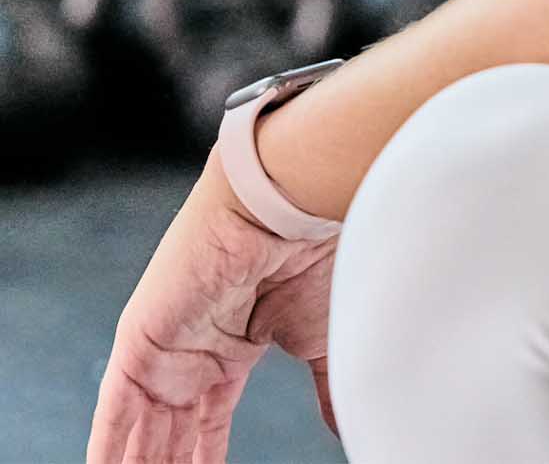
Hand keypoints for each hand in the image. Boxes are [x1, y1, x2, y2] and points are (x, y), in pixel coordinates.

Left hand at [87, 147, 340, 462]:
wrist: (289, 205)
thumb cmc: (314, 256)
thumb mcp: (322, 341)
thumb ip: (324, 390)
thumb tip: (343, 427)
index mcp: (231, 348)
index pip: (206, 425)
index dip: (202, 462)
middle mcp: (192, 350)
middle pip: (170, 434)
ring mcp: (164, 346)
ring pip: (142, 430)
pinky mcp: (140, 339)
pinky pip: (116, 410)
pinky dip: (110, 449)